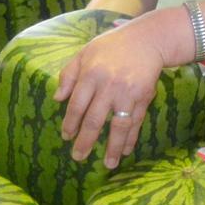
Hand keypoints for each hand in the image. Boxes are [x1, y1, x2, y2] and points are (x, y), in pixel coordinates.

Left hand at [54, 18, 165, 168]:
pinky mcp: (144, 97)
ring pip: (118, 125)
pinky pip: (137, 122)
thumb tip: (57, 98)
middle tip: (78, 157)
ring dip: (113, 147)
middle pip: (94, 120)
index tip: (66, 136)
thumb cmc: (112, 46)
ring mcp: (128, 93)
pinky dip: (132, 138)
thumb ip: (69, 74)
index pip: (76, 105)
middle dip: (85, 141)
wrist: (147, 40)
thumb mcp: (84, 53)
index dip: (70, 123)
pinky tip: (126, 150)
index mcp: (91, 75)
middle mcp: (109, 86)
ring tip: (108, 164)